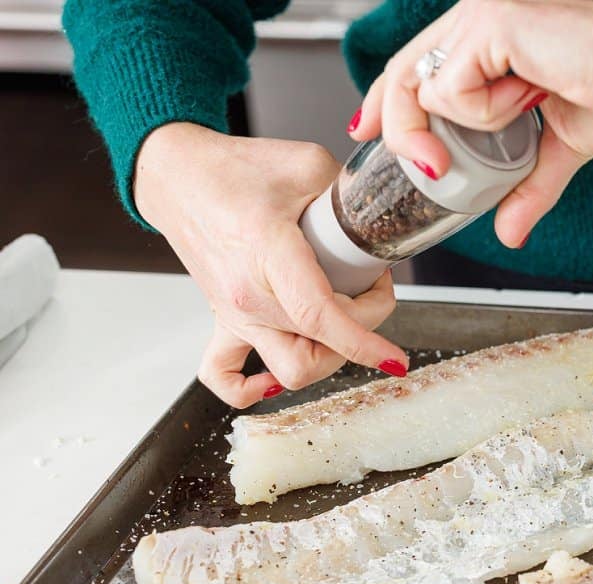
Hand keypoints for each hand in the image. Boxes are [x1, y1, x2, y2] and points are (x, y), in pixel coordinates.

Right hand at [134, 122, 408, 407]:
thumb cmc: (234, 170)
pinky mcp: (224, 320)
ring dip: (325, 358)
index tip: (394, 358)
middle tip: (370, 291)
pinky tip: (278, 376)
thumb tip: (385, 224)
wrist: (177, 175)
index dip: (364, 342)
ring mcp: (235, 314)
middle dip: (360, 332)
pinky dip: (254, 388)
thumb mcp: (309, 165)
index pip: (320, 316)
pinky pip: (224, 374)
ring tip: (340, 322)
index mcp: (269, 253)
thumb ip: (353, 196)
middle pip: (317, 352)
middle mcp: (249, 296)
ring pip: (288, 371)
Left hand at [350, 0, 592, 246]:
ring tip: (524, 109)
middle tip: (430, 170)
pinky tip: (532, 93)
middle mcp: (476, 24)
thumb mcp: (561, 149)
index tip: (369, 131)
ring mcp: (477, 20)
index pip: (420, 69)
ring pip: (422, 89)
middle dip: (398, 128)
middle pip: (403, 75)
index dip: (389, 103)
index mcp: (492, 42)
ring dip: (467, 125)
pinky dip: (489, 112)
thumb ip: (529, 186)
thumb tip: (512, 232)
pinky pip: (453, 93)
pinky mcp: (486, 24)